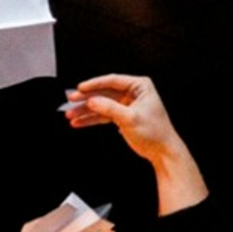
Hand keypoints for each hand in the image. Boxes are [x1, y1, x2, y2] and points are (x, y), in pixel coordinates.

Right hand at [62, 74, 183, 164]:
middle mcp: (133, 93)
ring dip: (86, 110)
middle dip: (87, 98)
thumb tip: (92, 100)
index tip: (80, 88)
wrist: (161, 150)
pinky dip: (91, 119)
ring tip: (71, 115)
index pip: (113, 81)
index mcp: (140, 86)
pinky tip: (79, 122)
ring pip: (101, 104)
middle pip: (104, 92)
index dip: (94, 84)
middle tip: (71, 101)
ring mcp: (126, 104)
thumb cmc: (155, 131)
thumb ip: (110, 108)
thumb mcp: (130, 118)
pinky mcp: (122, 116)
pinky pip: (103, 115)